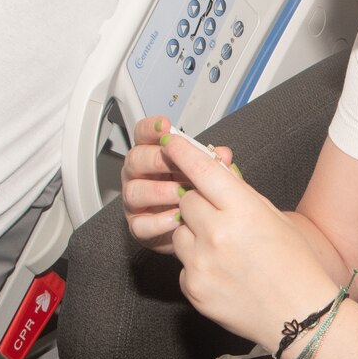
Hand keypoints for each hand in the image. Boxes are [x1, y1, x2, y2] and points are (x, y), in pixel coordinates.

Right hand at [121, 116, 234, 253]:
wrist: (197, 231)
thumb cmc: (196, 195)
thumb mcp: (206, 175)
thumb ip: (212, 162)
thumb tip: (223, 154)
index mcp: (152, 156)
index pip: (142, 134)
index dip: (151, 128)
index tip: (166, 127)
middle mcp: (138, 176)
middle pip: (135, 159)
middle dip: (157, 160)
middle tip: (179, 166)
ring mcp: (135, 202)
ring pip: (134, 191)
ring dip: (160, 191)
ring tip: (183, 195)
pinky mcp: (138, 227)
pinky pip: (140, 223)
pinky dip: (159, 221)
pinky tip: (178, 218)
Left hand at [162, 132, 337, 348]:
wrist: (299, 316)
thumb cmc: (295, 266)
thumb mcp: (273, 218)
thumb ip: (240, 194)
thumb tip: (214, 171)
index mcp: (242, 211)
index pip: (201, 171)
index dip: (182, 152)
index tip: (169, 142)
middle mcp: (217, 234)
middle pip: (185, 200)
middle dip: (197, 202)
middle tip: (218, 216)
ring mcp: (201, 263)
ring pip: (179, 232)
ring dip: (194, 234)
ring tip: (225, 250)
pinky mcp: (193, 287)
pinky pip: (183, 264)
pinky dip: (197, 264)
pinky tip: (224, 272)